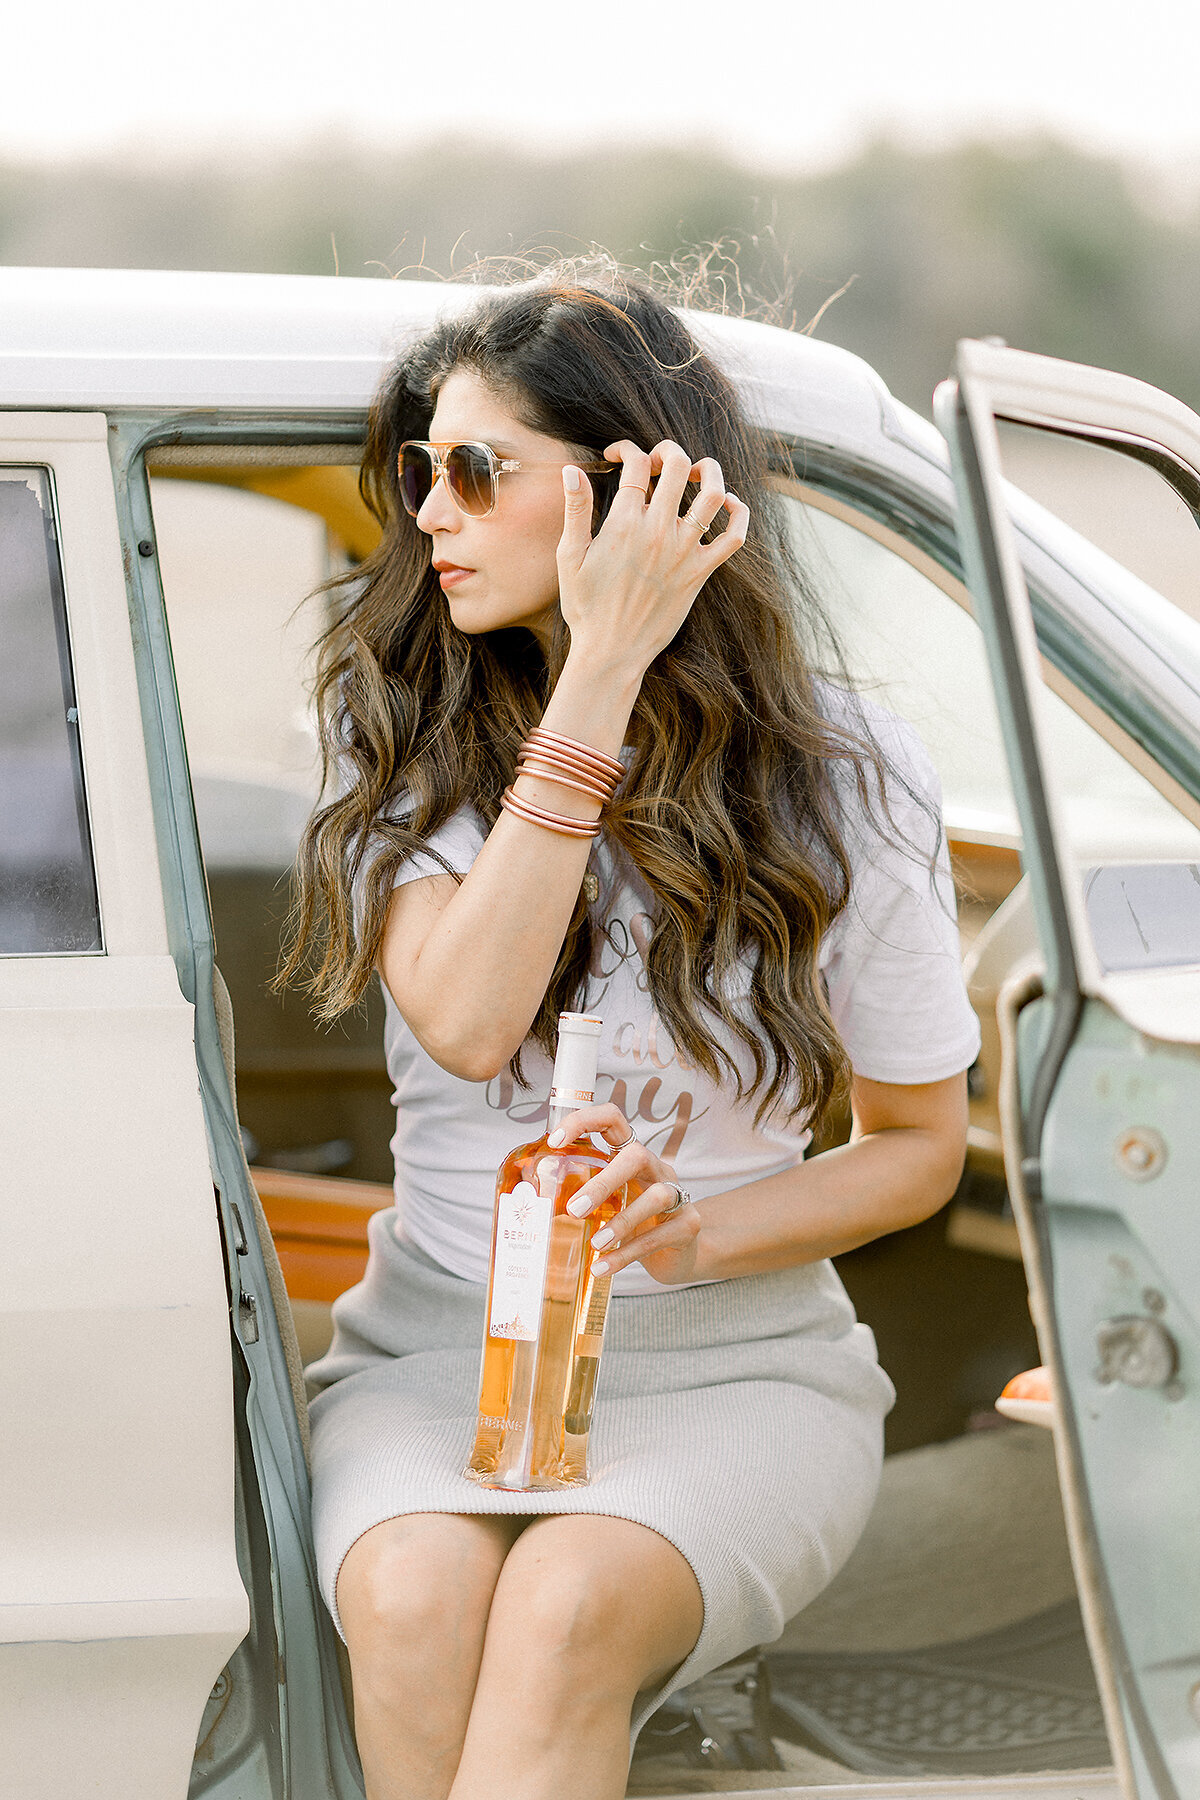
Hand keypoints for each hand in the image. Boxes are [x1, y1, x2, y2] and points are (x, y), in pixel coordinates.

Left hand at [549, 1100, 702, 1285]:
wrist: (681, 1253)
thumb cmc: (636, 1222)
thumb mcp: (610, 1203)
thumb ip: (579, 1195)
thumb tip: (527, 1196)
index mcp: (632, 1156)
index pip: (613, 1119)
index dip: (584, 1121)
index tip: (554, 1141)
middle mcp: (657, 1168)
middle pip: (636, 1155)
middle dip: (604, 1181)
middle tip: (574, 1209)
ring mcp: (678, 1196)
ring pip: (656, 1196)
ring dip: (622, 1221)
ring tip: (595, 1244)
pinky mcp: (688, 1226)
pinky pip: (658, 1237)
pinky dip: (627, 1254)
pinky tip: (603, 1267)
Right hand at [557, 439, 748, 675]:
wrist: (612, 651)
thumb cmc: (586, 607)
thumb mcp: (570, 557)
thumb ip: (575, 510)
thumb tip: (571, 469)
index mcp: (624, 524)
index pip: (636, 464)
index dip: (627, 450)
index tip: (618, 457)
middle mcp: (659, 532)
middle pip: (678, 466)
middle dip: (668, 452)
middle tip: (658, 463)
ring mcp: (684, 552)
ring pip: (713, 494)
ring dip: (709, 472)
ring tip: (696, 473)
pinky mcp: (701, 573)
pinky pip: (734, 537)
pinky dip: (739, 514)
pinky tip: (728, 504)